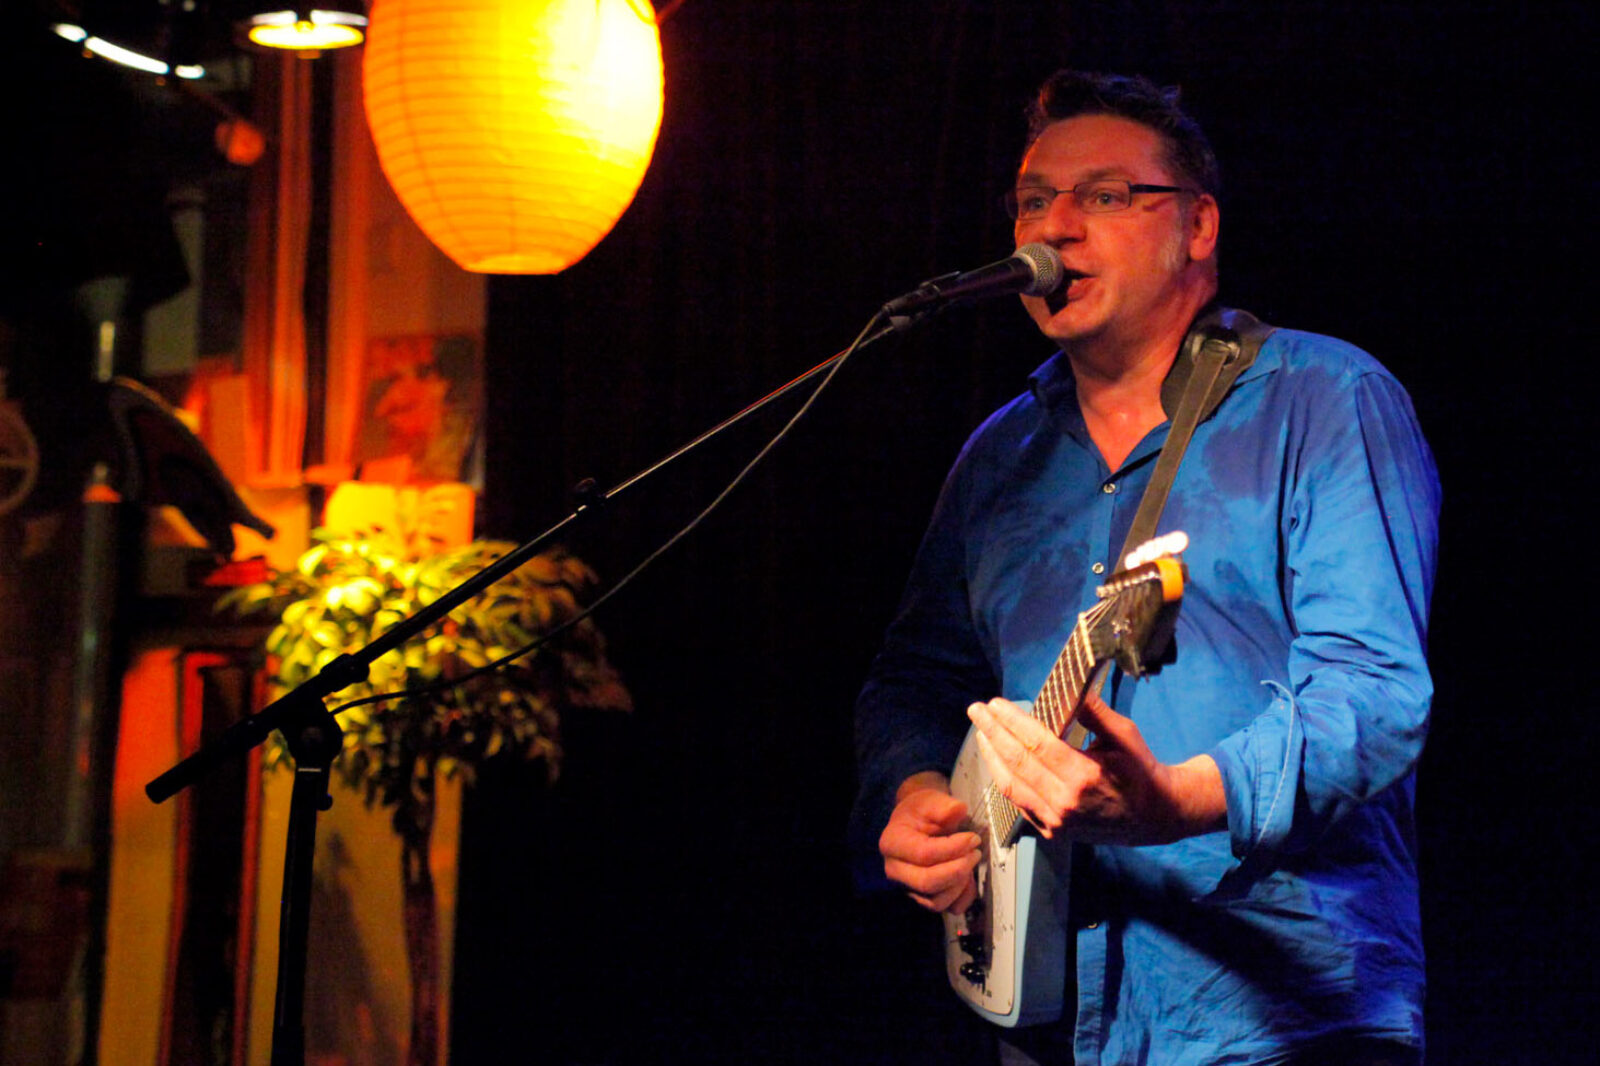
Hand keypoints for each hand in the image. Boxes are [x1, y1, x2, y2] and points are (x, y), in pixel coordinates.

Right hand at [879, 772, 981, 913]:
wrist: (917, 822)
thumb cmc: (921, 812)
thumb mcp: (930, 800)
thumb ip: (943, 805)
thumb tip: (958, 810)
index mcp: (892, 843)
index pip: (924, 854)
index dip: (953, 848)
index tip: (973, 838)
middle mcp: (895, 870)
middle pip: (927, 882)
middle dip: (958, 870)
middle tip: (975, 853)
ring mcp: (908, 887)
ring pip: (936, 901)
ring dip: (960, 885)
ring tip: (971, 863)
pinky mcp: (922, 898)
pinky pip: (945, 908)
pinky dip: (962, 897)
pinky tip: (969, 878)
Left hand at [966, 695, 1225, 844]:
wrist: (1154, 816)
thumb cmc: (1140, 771)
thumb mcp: (1124, 735)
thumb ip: (1094, 713)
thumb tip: (1068, 690)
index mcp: (1084, 776)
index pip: (1036, 745)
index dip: (1011, 722)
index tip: (994, 704)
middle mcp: (1065, 802)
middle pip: (1017, 763)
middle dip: (992, 733)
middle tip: (976, 711)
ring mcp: (1057, 821)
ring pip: (1011, 786)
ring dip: (992, 757)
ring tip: (981, 733)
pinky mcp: (1053, 832)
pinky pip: (1020, 803)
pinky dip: (1005, 779)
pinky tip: (998, 760)